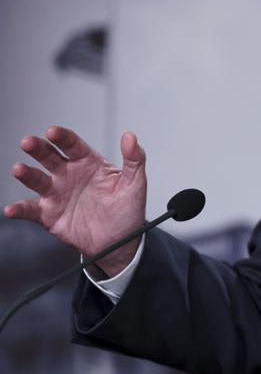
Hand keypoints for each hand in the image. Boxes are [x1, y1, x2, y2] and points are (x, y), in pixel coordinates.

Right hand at [5, 127, 147, 276]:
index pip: (73, 145)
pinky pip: (31, 210)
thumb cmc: (127, 210)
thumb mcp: (135, 183)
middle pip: (50, 157)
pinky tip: (12, 209)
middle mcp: (69, 175)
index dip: (62, 137)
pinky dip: (20, 209)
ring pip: (37, 180)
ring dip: (27, 174)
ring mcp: (57, 194)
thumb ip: (135, 158)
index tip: (53, 131)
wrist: (119, 242)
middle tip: (28, 142)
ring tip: (19, 169)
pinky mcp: (49, 214)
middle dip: (38, 148)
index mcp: (89, 163)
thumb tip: (130, 136)